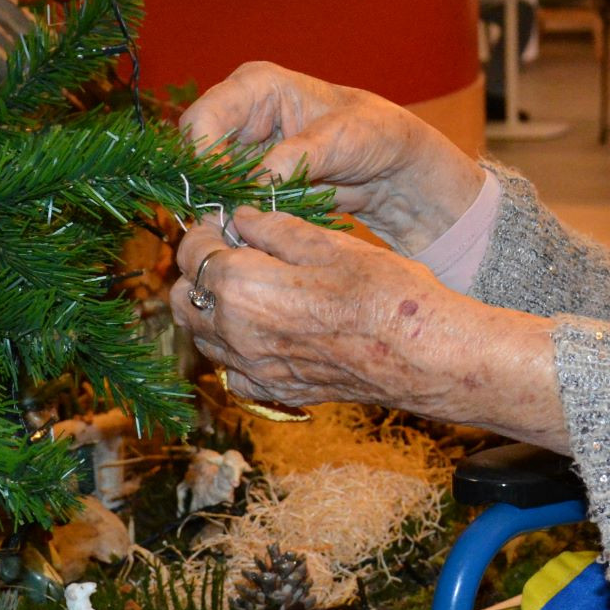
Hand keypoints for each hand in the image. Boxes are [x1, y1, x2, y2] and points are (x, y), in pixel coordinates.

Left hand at [169, 208, 566, 447]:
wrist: (425, 357)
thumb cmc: (386, 293)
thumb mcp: (330, 244)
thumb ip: (275, 230)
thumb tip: (243, 218)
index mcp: (243, 288)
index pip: (193, 250)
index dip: (206, 228)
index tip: (229, 219)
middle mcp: (236, 335)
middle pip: (184, 297)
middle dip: (199, 269)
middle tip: (235, 250)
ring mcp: (254, 370)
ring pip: (201, 336)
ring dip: (212, 307)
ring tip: (251, 285)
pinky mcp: (275, 391)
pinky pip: (232, 370)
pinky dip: (234, 347)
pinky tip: (266, 329)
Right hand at [180, 61, 483, 251]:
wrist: (391, 167)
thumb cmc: (373, 133)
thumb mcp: (343, 138)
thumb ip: (298, 156)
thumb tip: (259, 180)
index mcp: (256, 86)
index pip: (204, 117)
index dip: (204, 156)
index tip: (223, 190)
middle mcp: (240, 115)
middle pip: (196, 153)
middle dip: (209, 187)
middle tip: (228, 218)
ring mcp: (242, 150)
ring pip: (207, 182)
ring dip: (220, 208)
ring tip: (244, 227)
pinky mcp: (250, 182)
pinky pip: (227, 202)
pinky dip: (235, 218)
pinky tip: (251, 232)